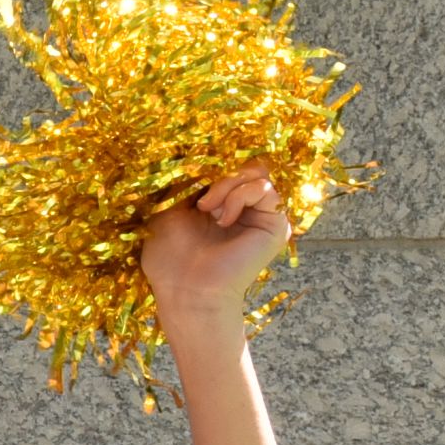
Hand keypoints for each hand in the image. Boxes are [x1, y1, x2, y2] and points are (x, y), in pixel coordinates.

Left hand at [138, 163, 292, 342]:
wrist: (186, 289)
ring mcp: (261, 216)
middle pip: (245, 164)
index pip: (226, 164)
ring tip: (207, 210)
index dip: (208, 165)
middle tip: (199, 201)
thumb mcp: (168, 208)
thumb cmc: (170, 256)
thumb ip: (185, 181)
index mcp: (219, 203)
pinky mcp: (276, 224)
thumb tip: (197, 155)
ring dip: (226, 185)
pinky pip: (264, 188)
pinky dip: (238, 195)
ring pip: (255, 172)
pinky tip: (222, 218)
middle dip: (218, 174)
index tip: (186, 182)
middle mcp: (244, 208)